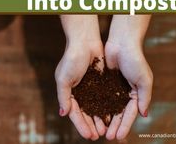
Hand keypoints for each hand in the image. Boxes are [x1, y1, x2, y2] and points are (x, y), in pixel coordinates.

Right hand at [55, 15, 105, 140]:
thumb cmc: (72, 58)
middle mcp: (79, 91)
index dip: (81, 125)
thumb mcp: (63, 78)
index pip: (75, 113)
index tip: (89, 136)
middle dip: (91, 125)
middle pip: (85, 113)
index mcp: (68, 92)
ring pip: (95, 107)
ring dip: (99, 119)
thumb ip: (64, 96)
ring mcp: (90, 87)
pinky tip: (111, 115)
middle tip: (98, 136)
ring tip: (105, 130)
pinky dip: (106, 107)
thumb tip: (63, 114)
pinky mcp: (100, 81)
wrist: (85, 41)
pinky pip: (103, 97)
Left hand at [105, 15, 152, 140]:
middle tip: (108, 137)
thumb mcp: (144, 79)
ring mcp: (114, 86)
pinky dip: (98, 106)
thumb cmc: (135, 59)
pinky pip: (101, 96)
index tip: (119, 136)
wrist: (122, 42)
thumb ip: (144, 97)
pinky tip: (93, 115)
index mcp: (136, 93)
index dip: (125, 125)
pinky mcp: (105, 80)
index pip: (130, 113)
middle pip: (119, 113)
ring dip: (106, 119)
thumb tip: (145, 115)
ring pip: (109, 107)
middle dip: (114, 125)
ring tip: (100, 131)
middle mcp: (125, 91)